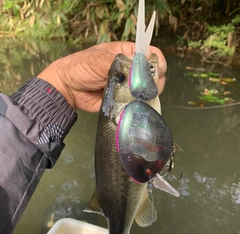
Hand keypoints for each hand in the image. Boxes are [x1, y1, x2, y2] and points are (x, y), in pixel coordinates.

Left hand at [37, 41, 166, 111]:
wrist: (68, 89)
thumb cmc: (81, 67)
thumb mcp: (100, 59)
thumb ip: (120, 64)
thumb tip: (139, 72)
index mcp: (127, 53)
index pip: (150, 53)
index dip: (157, 61)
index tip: (158, 70)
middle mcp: (131, 69)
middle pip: (153, 73)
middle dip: (155, 80)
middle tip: (150, 87)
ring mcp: (128, 86)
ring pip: (147, 90)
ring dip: (149, 93)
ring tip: (143, 96)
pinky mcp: (124, 100)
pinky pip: (136, 103)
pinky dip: (139, 105)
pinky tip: (138, 105)